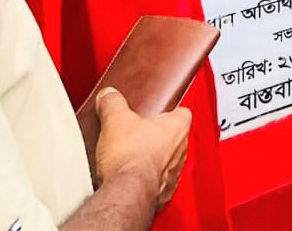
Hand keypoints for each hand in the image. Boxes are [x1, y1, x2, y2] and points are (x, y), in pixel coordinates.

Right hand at [93, 87, 191, 211]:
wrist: (127, 191)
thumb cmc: (130, 156)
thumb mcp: (116, 119)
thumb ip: (113, 103)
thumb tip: (109, 96)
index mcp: (177, 127)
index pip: (182, 112)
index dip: (169, 110)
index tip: (157, 110)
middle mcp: (181, 151)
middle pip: (173, 138)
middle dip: (155, 137)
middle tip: (136, 135)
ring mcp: (173, 175)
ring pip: (166, 163)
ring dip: (152, 161)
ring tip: (129, 159)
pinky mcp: (162, 195)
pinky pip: (157, 184)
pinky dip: (145, 181)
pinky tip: (128, 179)